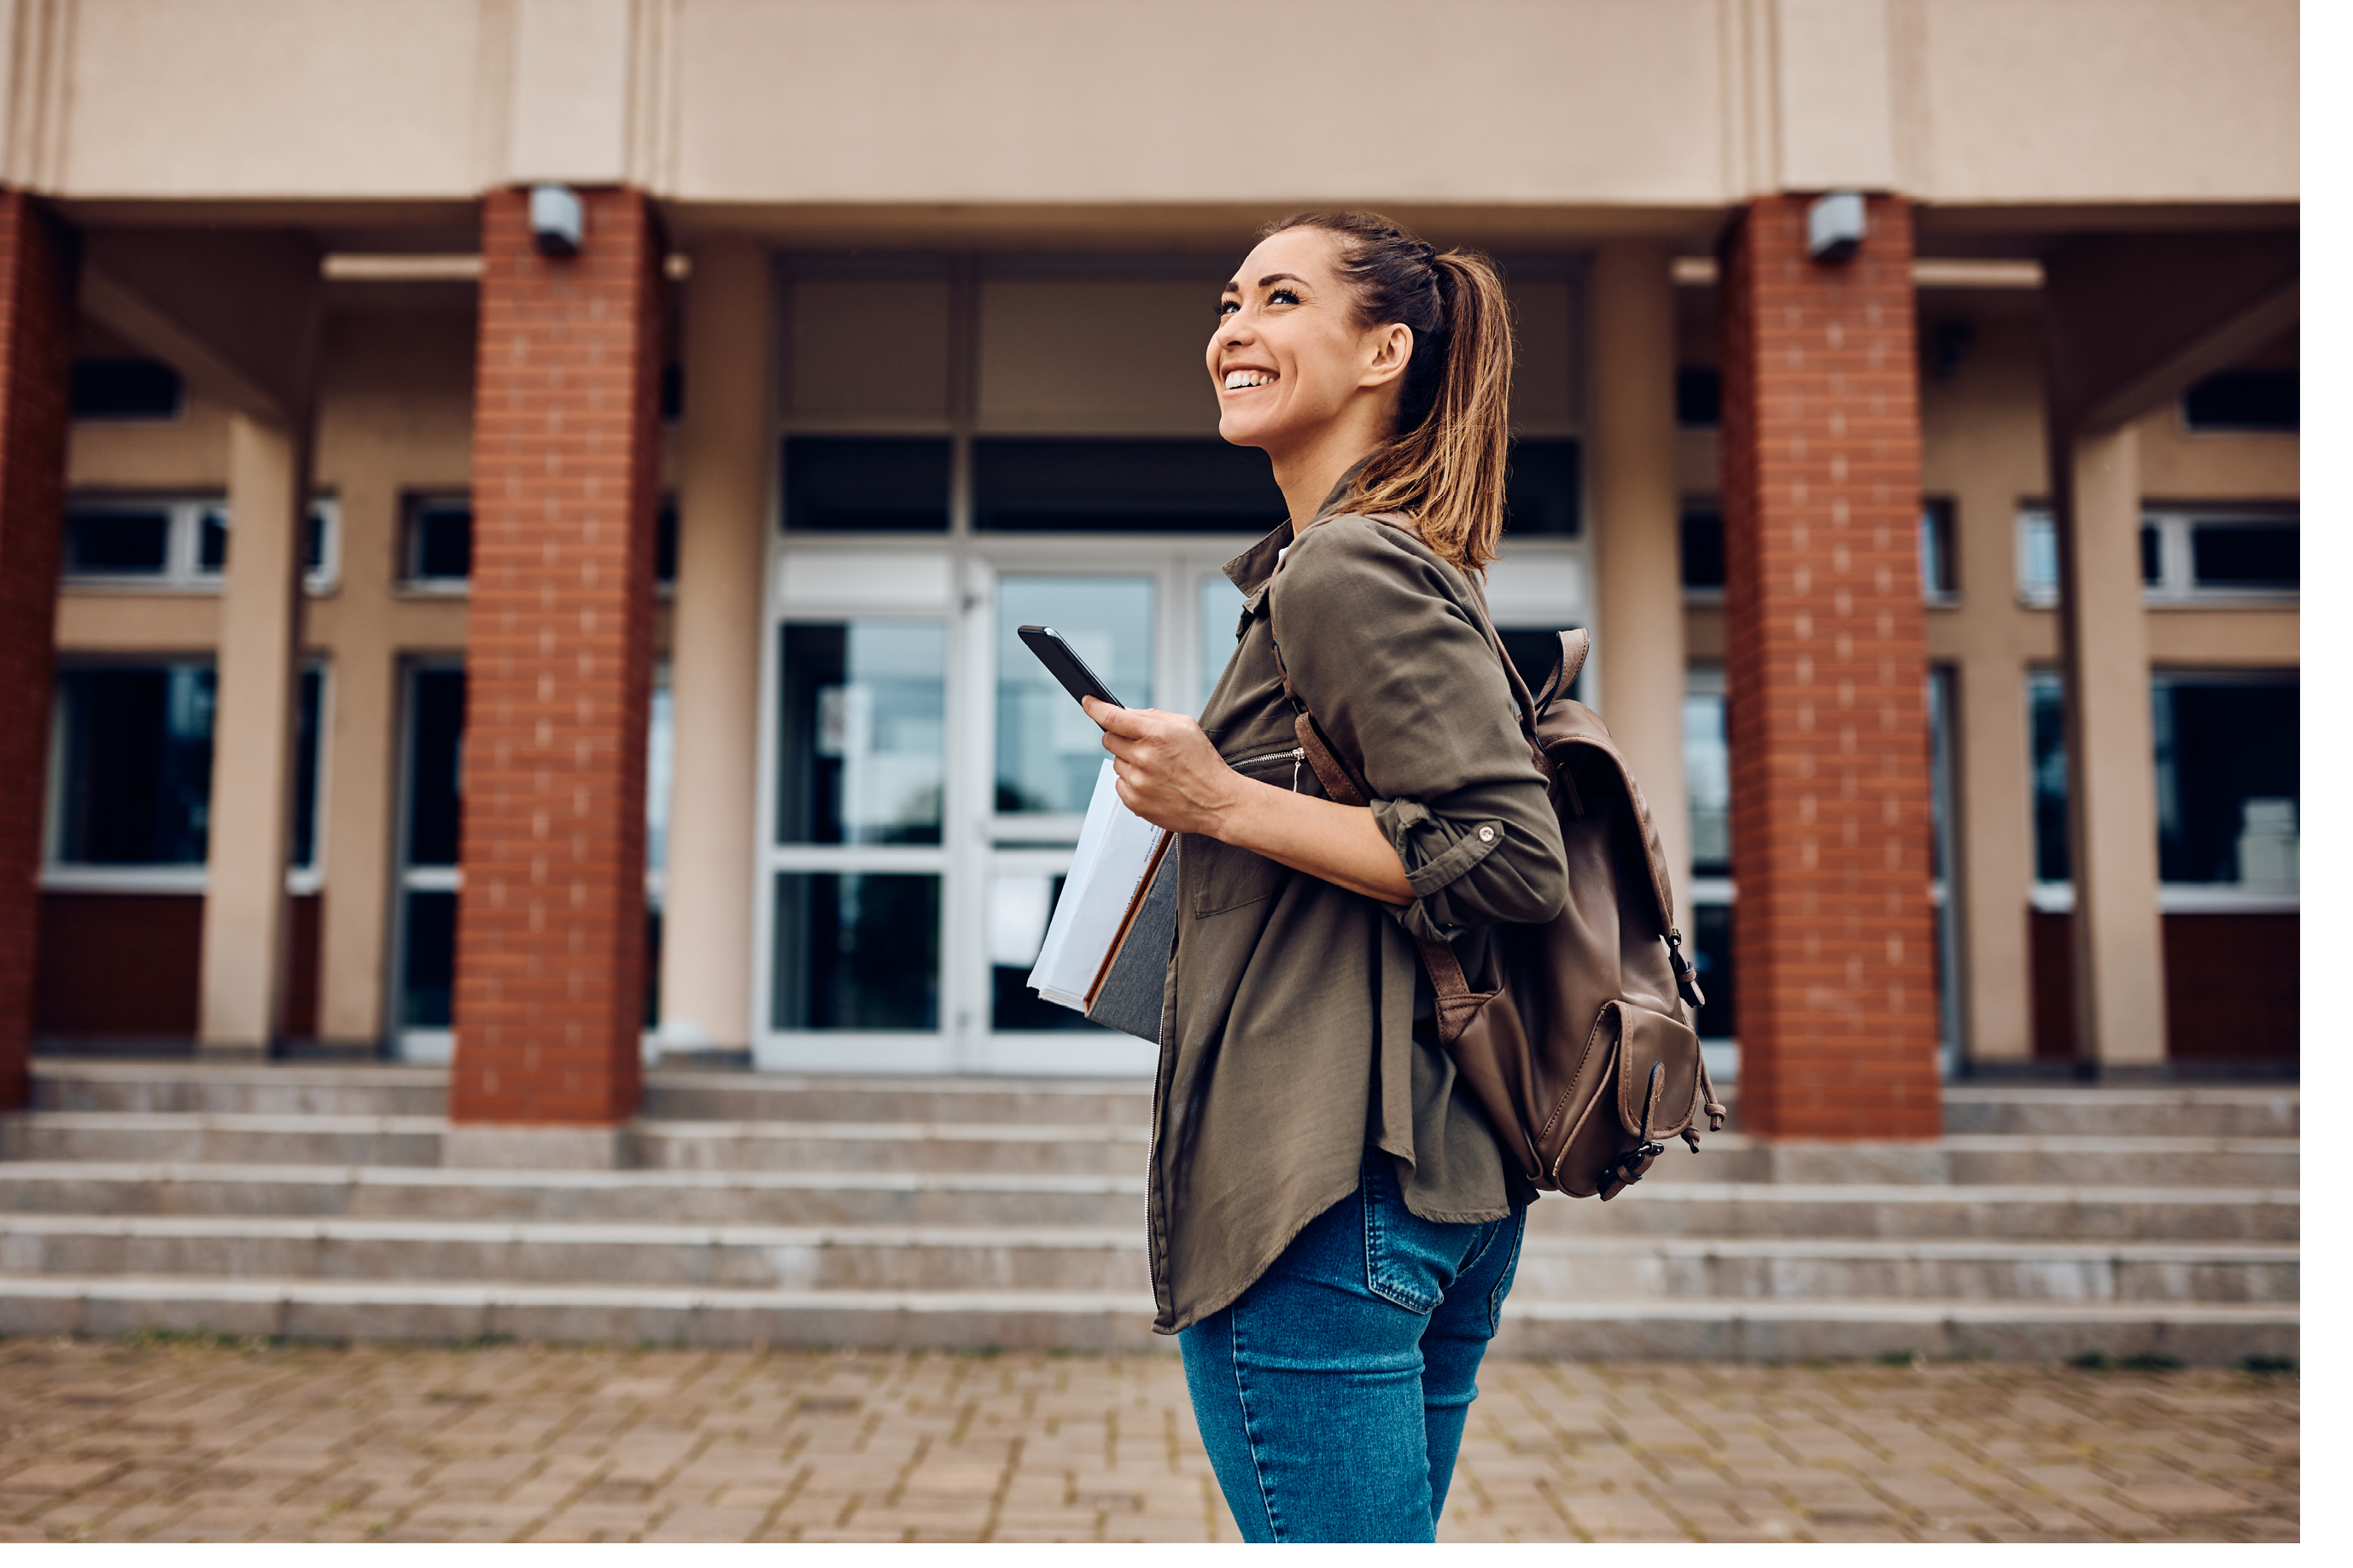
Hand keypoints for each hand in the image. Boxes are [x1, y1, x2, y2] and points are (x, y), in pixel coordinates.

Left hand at [1084, 697, 1242, 836]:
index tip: (1088, 702)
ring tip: (1156, 769)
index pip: (1113, 717)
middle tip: (1143, 745)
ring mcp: (1137, 783)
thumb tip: (1126, 713)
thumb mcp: (1186, 727)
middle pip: (1109, 740)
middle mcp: (1143, 758)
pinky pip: (1119, 785)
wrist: (1217, 802)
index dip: (1095, 707)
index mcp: (1156, 735)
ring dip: (1129, 762)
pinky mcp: (1135, 803)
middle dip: (1121, 738)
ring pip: (1115, 763)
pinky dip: (1131, 782)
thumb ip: (1153, 716)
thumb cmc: (1203, 762)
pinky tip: (1153, 783)